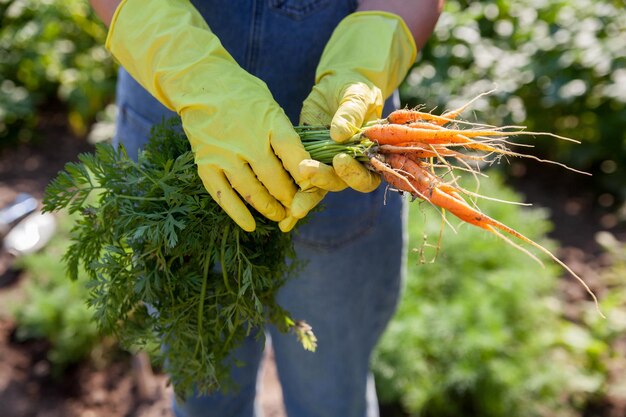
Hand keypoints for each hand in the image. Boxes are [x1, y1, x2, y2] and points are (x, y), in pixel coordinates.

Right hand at [105, 0, 323, 231]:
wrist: (199, 81)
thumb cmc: (241, 93)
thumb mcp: (269, 104)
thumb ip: (283, 133)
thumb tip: (304, 165)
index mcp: (269, 122)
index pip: (294, 156)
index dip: (306, 176)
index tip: (313, 188)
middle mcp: (247, 140)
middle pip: (275, 179)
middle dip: (290, 198)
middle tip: (298, 208)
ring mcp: (225, 154)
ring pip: (252, 192)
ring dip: (269, 208)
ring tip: (280, 216)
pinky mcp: (205, 163)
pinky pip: (223, 195)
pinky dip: (237, 213)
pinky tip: (250, 225)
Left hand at [299, 11, 417, 192]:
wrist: (337, 83)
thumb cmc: (355, 90)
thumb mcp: (357, 97)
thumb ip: (351, 114)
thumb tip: (339, 134)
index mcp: (369, 156)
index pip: (366, 178)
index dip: (355, 175)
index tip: (340, 159)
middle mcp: (350, 165)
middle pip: (339, 183)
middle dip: (324, 179)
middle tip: (307, 169)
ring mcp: (327, 162)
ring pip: (318, 182)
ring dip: (306, 184)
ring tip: (296, 174)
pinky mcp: (307, 154)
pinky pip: (298, 169)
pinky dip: (290, 174)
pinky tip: (280, 176)